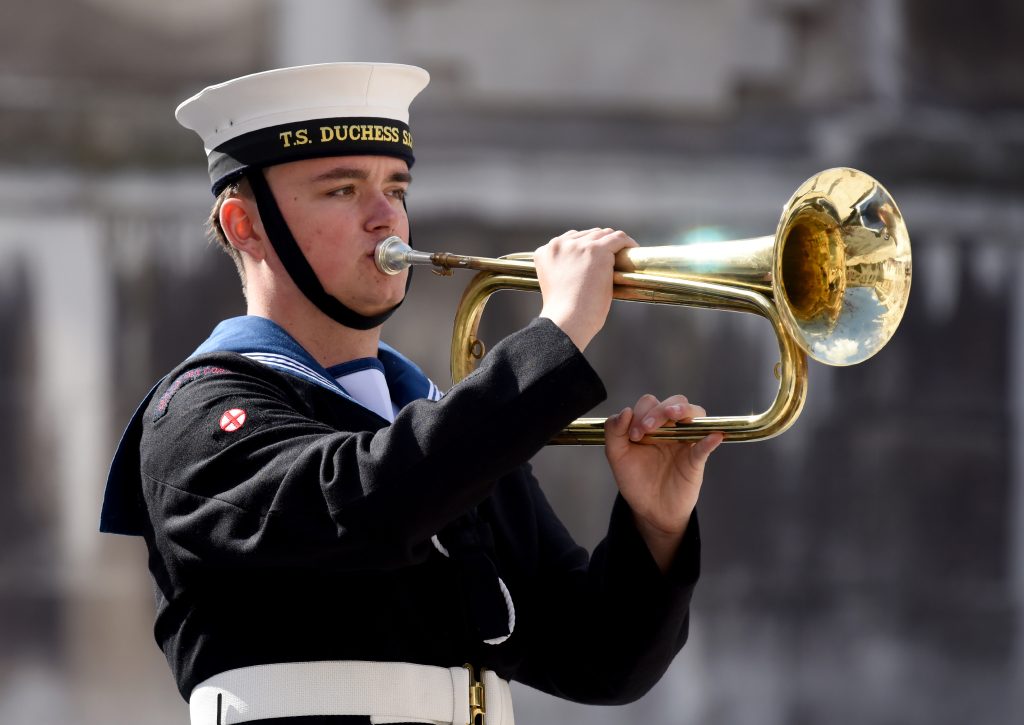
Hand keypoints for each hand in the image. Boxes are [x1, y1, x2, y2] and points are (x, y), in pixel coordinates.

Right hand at [535, 228, 637, 350]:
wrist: (567, 321)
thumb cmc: (564, 313)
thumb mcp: (557, 284)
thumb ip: (566, 269)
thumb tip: (590, 267)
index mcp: (545, 252)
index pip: (570, 240)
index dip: (585, 246)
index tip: (596, 256)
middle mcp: (559, 245)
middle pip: (587, 235)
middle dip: (600, 243)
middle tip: (613, 255)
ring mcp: (579, 246)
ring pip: (603, 234)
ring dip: (614, 243)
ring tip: (624, 253)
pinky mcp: (597, 251)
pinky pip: (618, 238)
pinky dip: (627, 243)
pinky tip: (634, 250)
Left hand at [604, 394, 723, 571]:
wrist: (649, 510)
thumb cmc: (635, 480)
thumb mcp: (616, 456)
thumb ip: (614, 432)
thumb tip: (625, 411)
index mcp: (650, 424)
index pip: (650, 403)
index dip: (640, 413)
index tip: (633, 434)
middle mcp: (670, 428)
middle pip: (674, 402)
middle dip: (659, 410)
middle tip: (645, 429)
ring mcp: (685, 441)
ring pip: (694, 413)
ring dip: (683, 410)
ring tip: (672, 415)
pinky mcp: (696, 460)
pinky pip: (705, 446)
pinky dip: (709, 440)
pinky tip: (712, 437)